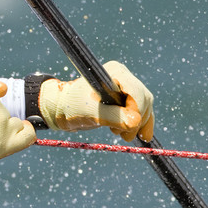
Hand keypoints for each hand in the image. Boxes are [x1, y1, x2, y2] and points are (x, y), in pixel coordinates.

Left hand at [38, 60, 154, 141]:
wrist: (62, 108)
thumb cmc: (72, 107)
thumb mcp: (90, 113)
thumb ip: (113, 117)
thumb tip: (135, 123)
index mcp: (114, 72)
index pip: (137, 92)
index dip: (137, 111)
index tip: (128, 128)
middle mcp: (123, 76)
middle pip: (143, 99)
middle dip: (137, 119)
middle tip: (123, 135)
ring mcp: (126, 87)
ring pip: (145, 106)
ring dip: (138, 123)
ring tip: (120, 134)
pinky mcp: (126, 98)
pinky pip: (142, 111)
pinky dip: (142, 123)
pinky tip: (141, 135)